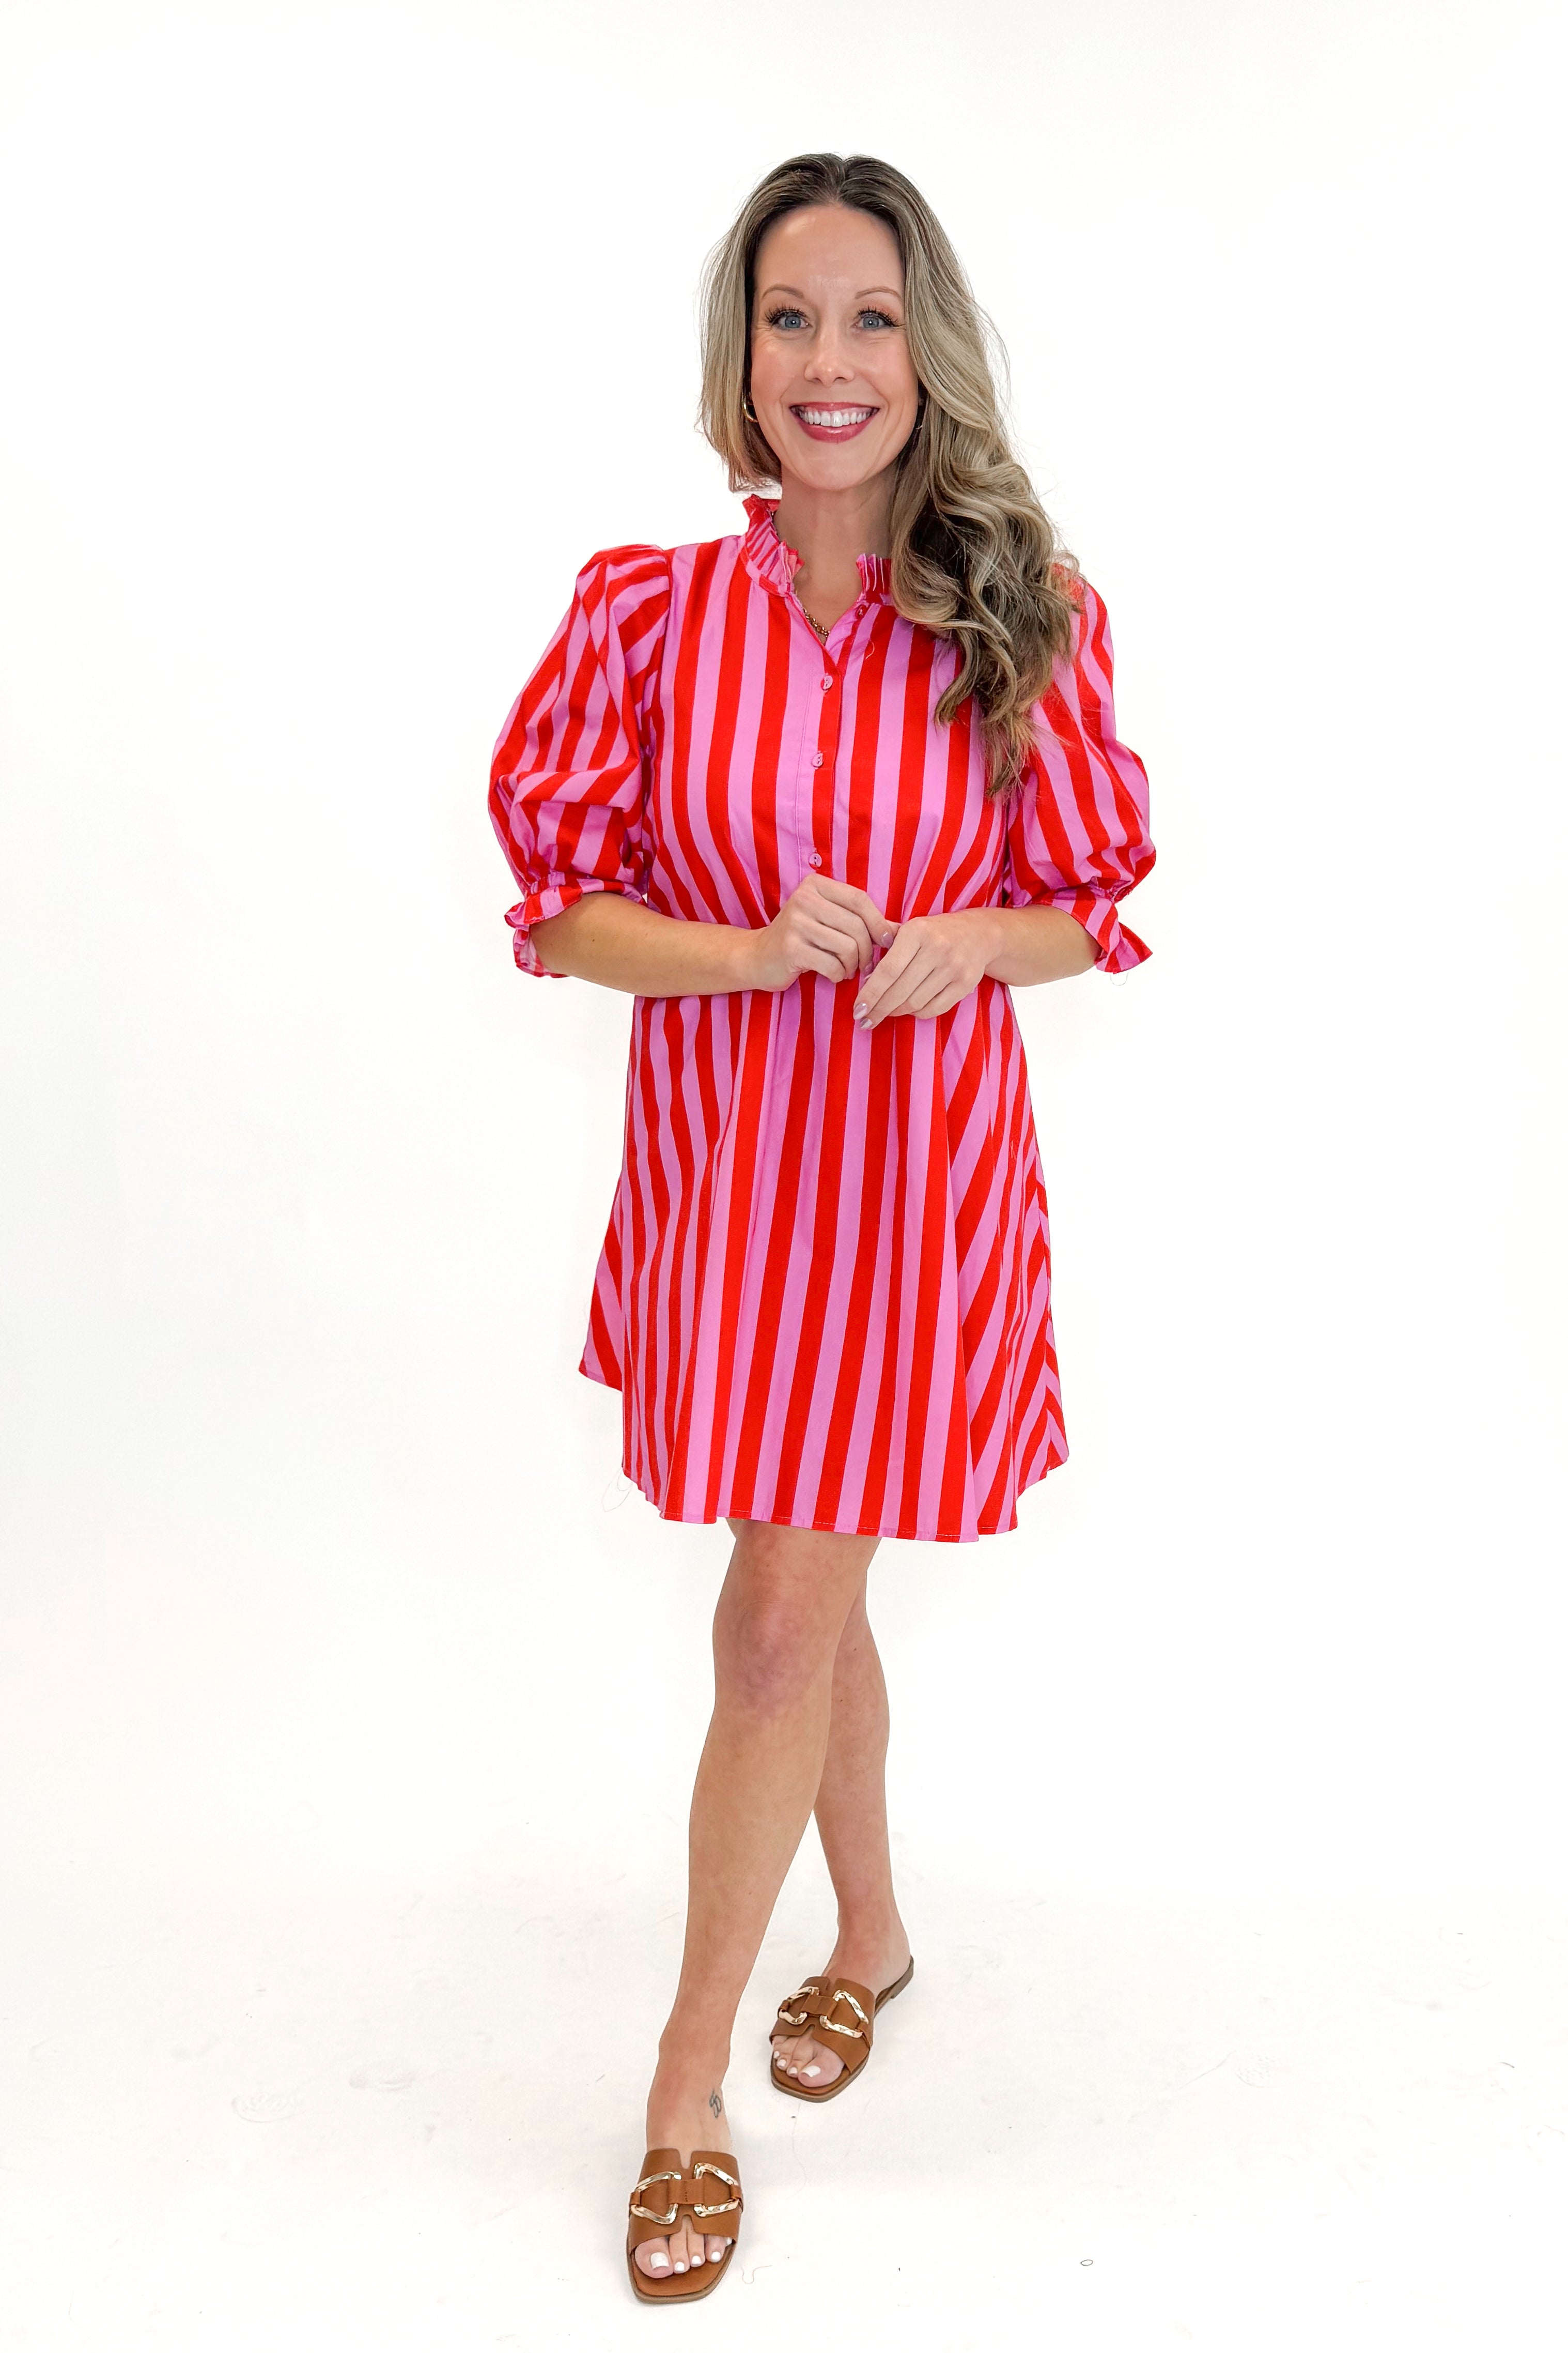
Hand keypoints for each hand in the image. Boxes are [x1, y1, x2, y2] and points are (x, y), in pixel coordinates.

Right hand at [744, 873, 895, 991]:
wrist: (757, 957)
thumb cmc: (800, 939)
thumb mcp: (827, 920)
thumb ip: (859, 920)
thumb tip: (898, 931)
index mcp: (815, 885)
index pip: (859, 900)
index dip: (879, 922)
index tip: (887, 941)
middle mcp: (804, 898)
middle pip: (856, 926)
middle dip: (867, 951)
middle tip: (865, 965)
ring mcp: (796, 923)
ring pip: (847, 947)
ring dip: (853, 965)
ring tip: (848, 970)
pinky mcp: (792, 949)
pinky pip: (832, 965)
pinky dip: (839, 975)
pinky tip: (834, 975)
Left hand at [851, 909, 1001, 1030]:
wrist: (979, 933)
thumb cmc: (935, 933)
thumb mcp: (910, 928)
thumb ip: (885, 944)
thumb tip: (862, 974)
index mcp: (918, 931)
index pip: (888, 970)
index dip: (870, 993)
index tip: (857, 1009)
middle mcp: (938, 948)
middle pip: (900, 990)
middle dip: (879, 1009)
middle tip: (865, 1020)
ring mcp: (954, 967)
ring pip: (915, 1002)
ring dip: (896, 1011)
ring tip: (885, 1012)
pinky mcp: (966, 983)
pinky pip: (933, 1009)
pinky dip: (916, 1013)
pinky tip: (907, 1009)